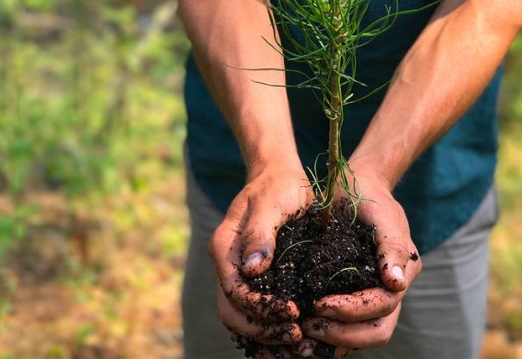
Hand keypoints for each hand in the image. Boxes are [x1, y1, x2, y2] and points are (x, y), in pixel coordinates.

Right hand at [208, 164, 313, 344]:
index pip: (233, 291)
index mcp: (224, 247)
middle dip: (262, 330)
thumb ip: (261, 234)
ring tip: (297, 346)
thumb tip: (253, 270)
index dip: (260, 308)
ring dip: (265, 337)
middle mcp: (226, 266)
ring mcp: (238, 275)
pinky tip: (294, 338)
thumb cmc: (279, 187)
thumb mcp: (273, 202)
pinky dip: (269, 330)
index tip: (292, 314)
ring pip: (240, 319)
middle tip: (297, 337)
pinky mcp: (254, 281)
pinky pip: (253, 314)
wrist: (280, 178)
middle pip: (232, 313)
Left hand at [300, 169, 421, 350]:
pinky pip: (344, 327)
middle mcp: (390, 291)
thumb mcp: (383, 215)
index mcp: (403, 274)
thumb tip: (397, 283)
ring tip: (301, 336)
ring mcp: (371, 296)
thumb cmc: (370, 197)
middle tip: (307, 326)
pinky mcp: (351, 297)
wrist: (354, 187)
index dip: (352, 311)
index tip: (320, 304)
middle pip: (375, 332)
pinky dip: (325, 336)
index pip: (382, 306)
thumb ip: (393, 247)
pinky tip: (301, 333)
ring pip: (360, 336)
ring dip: (332, 340)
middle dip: (342, 333)